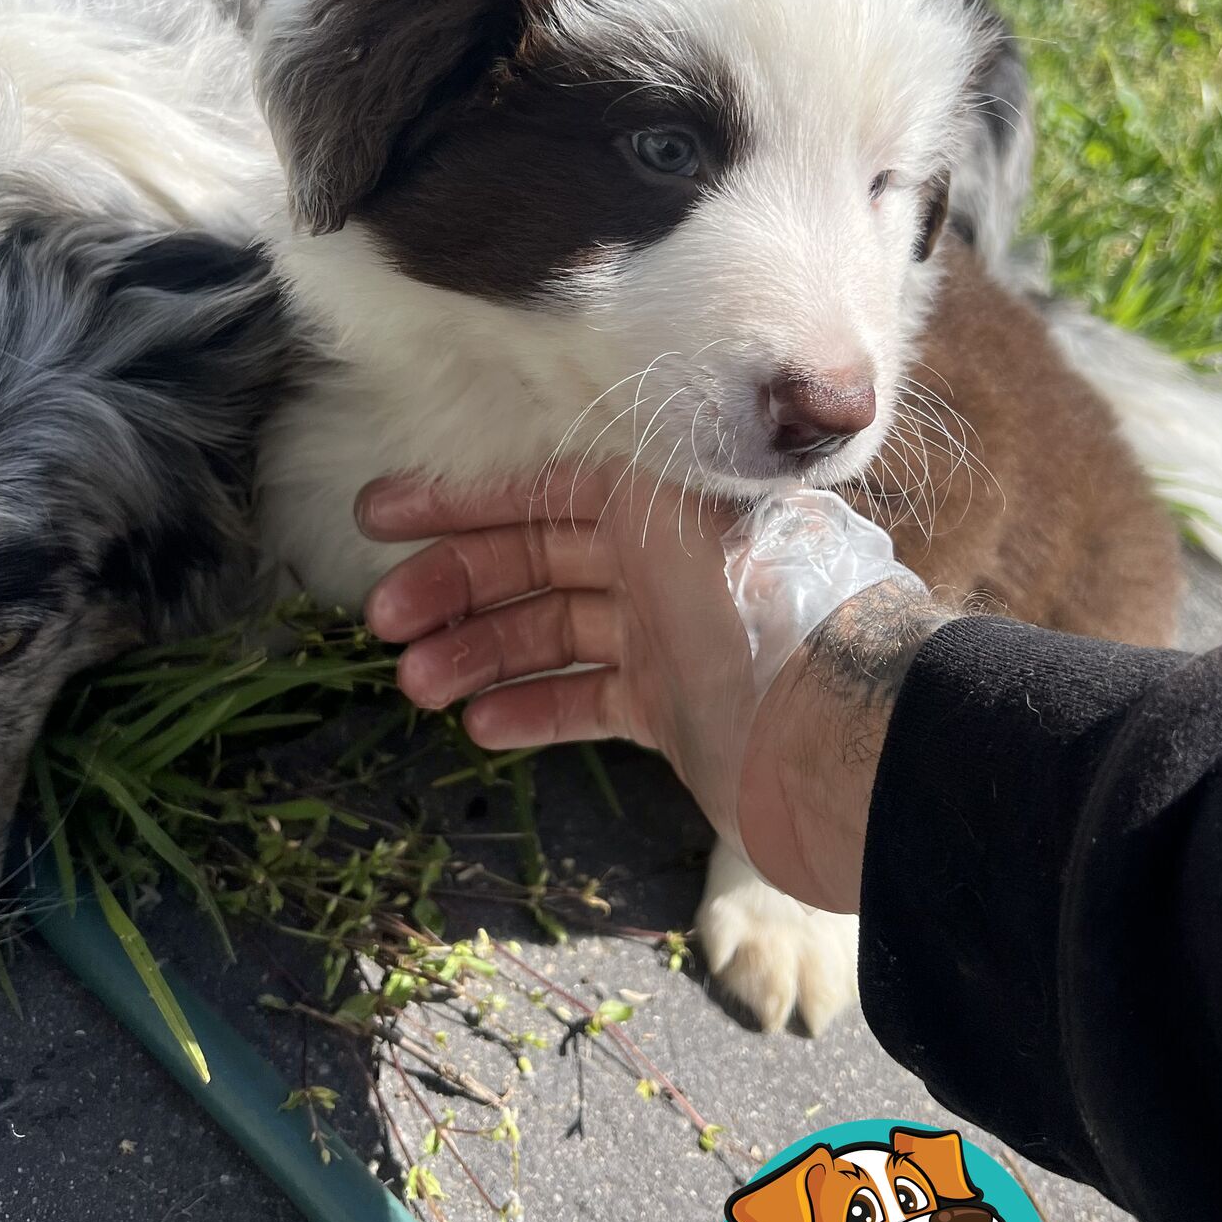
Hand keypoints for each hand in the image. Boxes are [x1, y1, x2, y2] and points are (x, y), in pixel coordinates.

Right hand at [356, 465, 943, 914]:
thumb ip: (618, 494)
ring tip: (418, 687)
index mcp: (667, 503)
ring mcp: (673, 637)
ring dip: (481, 655)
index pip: (540, 491)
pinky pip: (590, 698)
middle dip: (455, 587)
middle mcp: (668, 561)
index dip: (455, 503)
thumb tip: (550, 476)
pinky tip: (481, 725)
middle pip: (537, 562)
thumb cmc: (764, 623)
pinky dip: (535, 708)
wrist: (846, 746)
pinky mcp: (681, 709)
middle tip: (382, 623)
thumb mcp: (678, 525)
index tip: (376, 519)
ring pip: (554, 634)